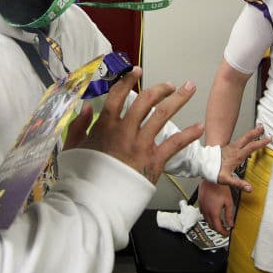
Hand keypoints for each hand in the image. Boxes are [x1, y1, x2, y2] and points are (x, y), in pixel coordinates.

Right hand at [73, 67, 202, 184]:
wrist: (95, 201)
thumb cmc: (83, 177)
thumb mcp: (72, 148)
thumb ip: (79, 126)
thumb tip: (86, 108)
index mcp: (106, 126)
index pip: (118, 95)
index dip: (128, 80)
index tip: (136, 71)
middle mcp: (125, 131)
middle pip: (146, 101)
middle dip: (160, 89)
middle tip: (169, 85)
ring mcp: (141, 144)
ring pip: (163, 115)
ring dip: (178, 99)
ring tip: (189, 89)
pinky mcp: (154, 161)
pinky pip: (175, 143)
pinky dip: (189, 134)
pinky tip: (199, 126)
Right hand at [198, 179, 236, 235]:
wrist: (211, 179)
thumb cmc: (220, 188)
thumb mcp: (229, 202)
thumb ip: (229, 215)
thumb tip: (231, 224)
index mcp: (214, 213)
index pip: (218, 227)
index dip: (223, 232)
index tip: (226, 233)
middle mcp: (206, 211)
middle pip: (211, 225)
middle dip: (218, 228)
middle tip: (223, 229)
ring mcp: (202, 207)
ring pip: (206, 220)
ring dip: (212, 223)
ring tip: (218, 222)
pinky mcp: (200, 203)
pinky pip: (203, 214)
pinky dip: (208, 217)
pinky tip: (211, 214)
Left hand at [217, 124, 269, 192]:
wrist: (200, 164)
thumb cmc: (212, 171)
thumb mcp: (225, 180)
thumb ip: (238, 183)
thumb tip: (249, 188)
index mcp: (236, 156)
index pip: (251, 147)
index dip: (260, 143)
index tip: (269, 139)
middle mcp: (233, 150)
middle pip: (246, 138)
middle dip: (255, 132)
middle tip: (263, 126)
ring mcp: (229, 148)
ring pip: (242, 139)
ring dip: (250, 134)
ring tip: (257, 129)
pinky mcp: (225, 149)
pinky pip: (238, 142)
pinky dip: (244, 139)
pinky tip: (245, 141)